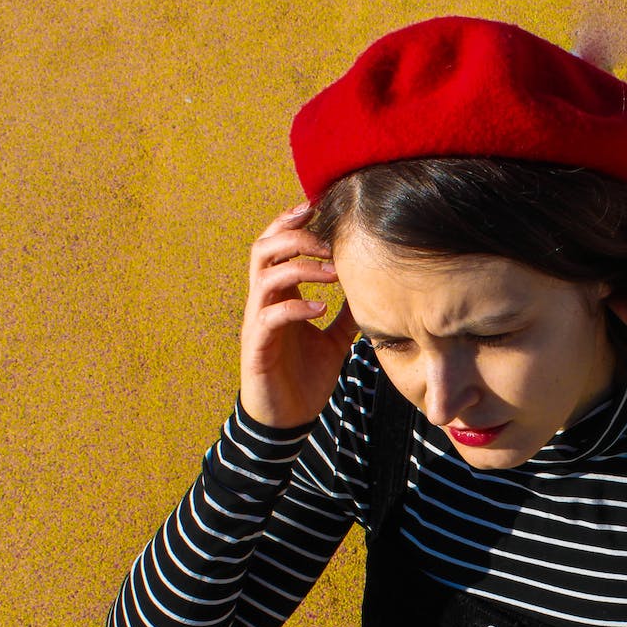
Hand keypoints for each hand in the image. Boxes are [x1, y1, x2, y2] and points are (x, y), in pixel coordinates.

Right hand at [238, 203, 358, 427]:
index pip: (275, 246)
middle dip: (295, 236)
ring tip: (332, 272)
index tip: (316, 207)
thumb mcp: (334, 340)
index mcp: (279, 296)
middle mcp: (263, 303)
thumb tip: (369, 294)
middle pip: (264, 249)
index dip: (290, 222)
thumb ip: (345, 315)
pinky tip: (321, 308)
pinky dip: (296, 307)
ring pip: (264, 277)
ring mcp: (258, 324)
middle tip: (329, 241)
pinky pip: (270, 317)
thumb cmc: (305, 378)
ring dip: (300, 268)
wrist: (287, 419)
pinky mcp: (257, 348)